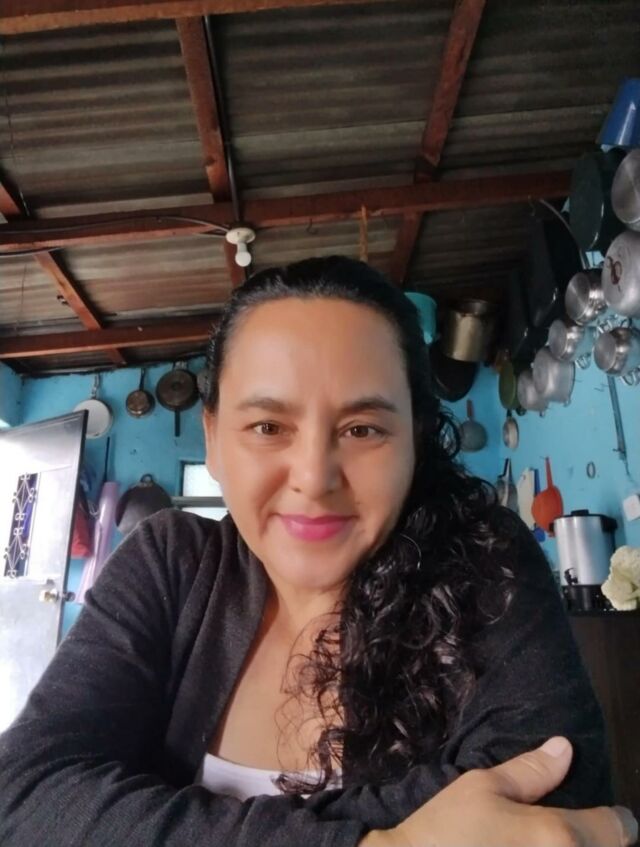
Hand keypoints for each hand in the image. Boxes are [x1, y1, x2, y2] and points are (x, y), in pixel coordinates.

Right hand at [360, 737, 637, 846]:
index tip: (601, 816)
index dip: (612, 819)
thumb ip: (530, 772)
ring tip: (541, 840)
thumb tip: (564, 748)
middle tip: (563, 829)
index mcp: (558, 835)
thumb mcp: (483, 787)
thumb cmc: (447, 829)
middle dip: (592, 839)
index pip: (619, 828)